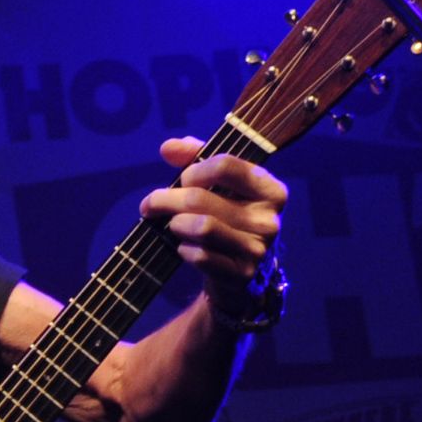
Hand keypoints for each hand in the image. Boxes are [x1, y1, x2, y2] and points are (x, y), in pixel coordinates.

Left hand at [140, 136, 285, 309]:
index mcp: (270, 190)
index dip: (193, 170)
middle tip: (151, 204)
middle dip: (166, 199)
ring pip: (200, 227)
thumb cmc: (226, 218)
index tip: (182, 179)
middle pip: (200, 198)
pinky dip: (184, 249)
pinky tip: (184, 247)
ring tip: (172, 225)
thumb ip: (194, 159)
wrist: (238, 272)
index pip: (224, 165)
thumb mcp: (217, 185)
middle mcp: (269, 219)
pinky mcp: (241, 273)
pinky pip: (200, 256)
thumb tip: (169, 147)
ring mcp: (257, 248)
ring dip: (175, 224)